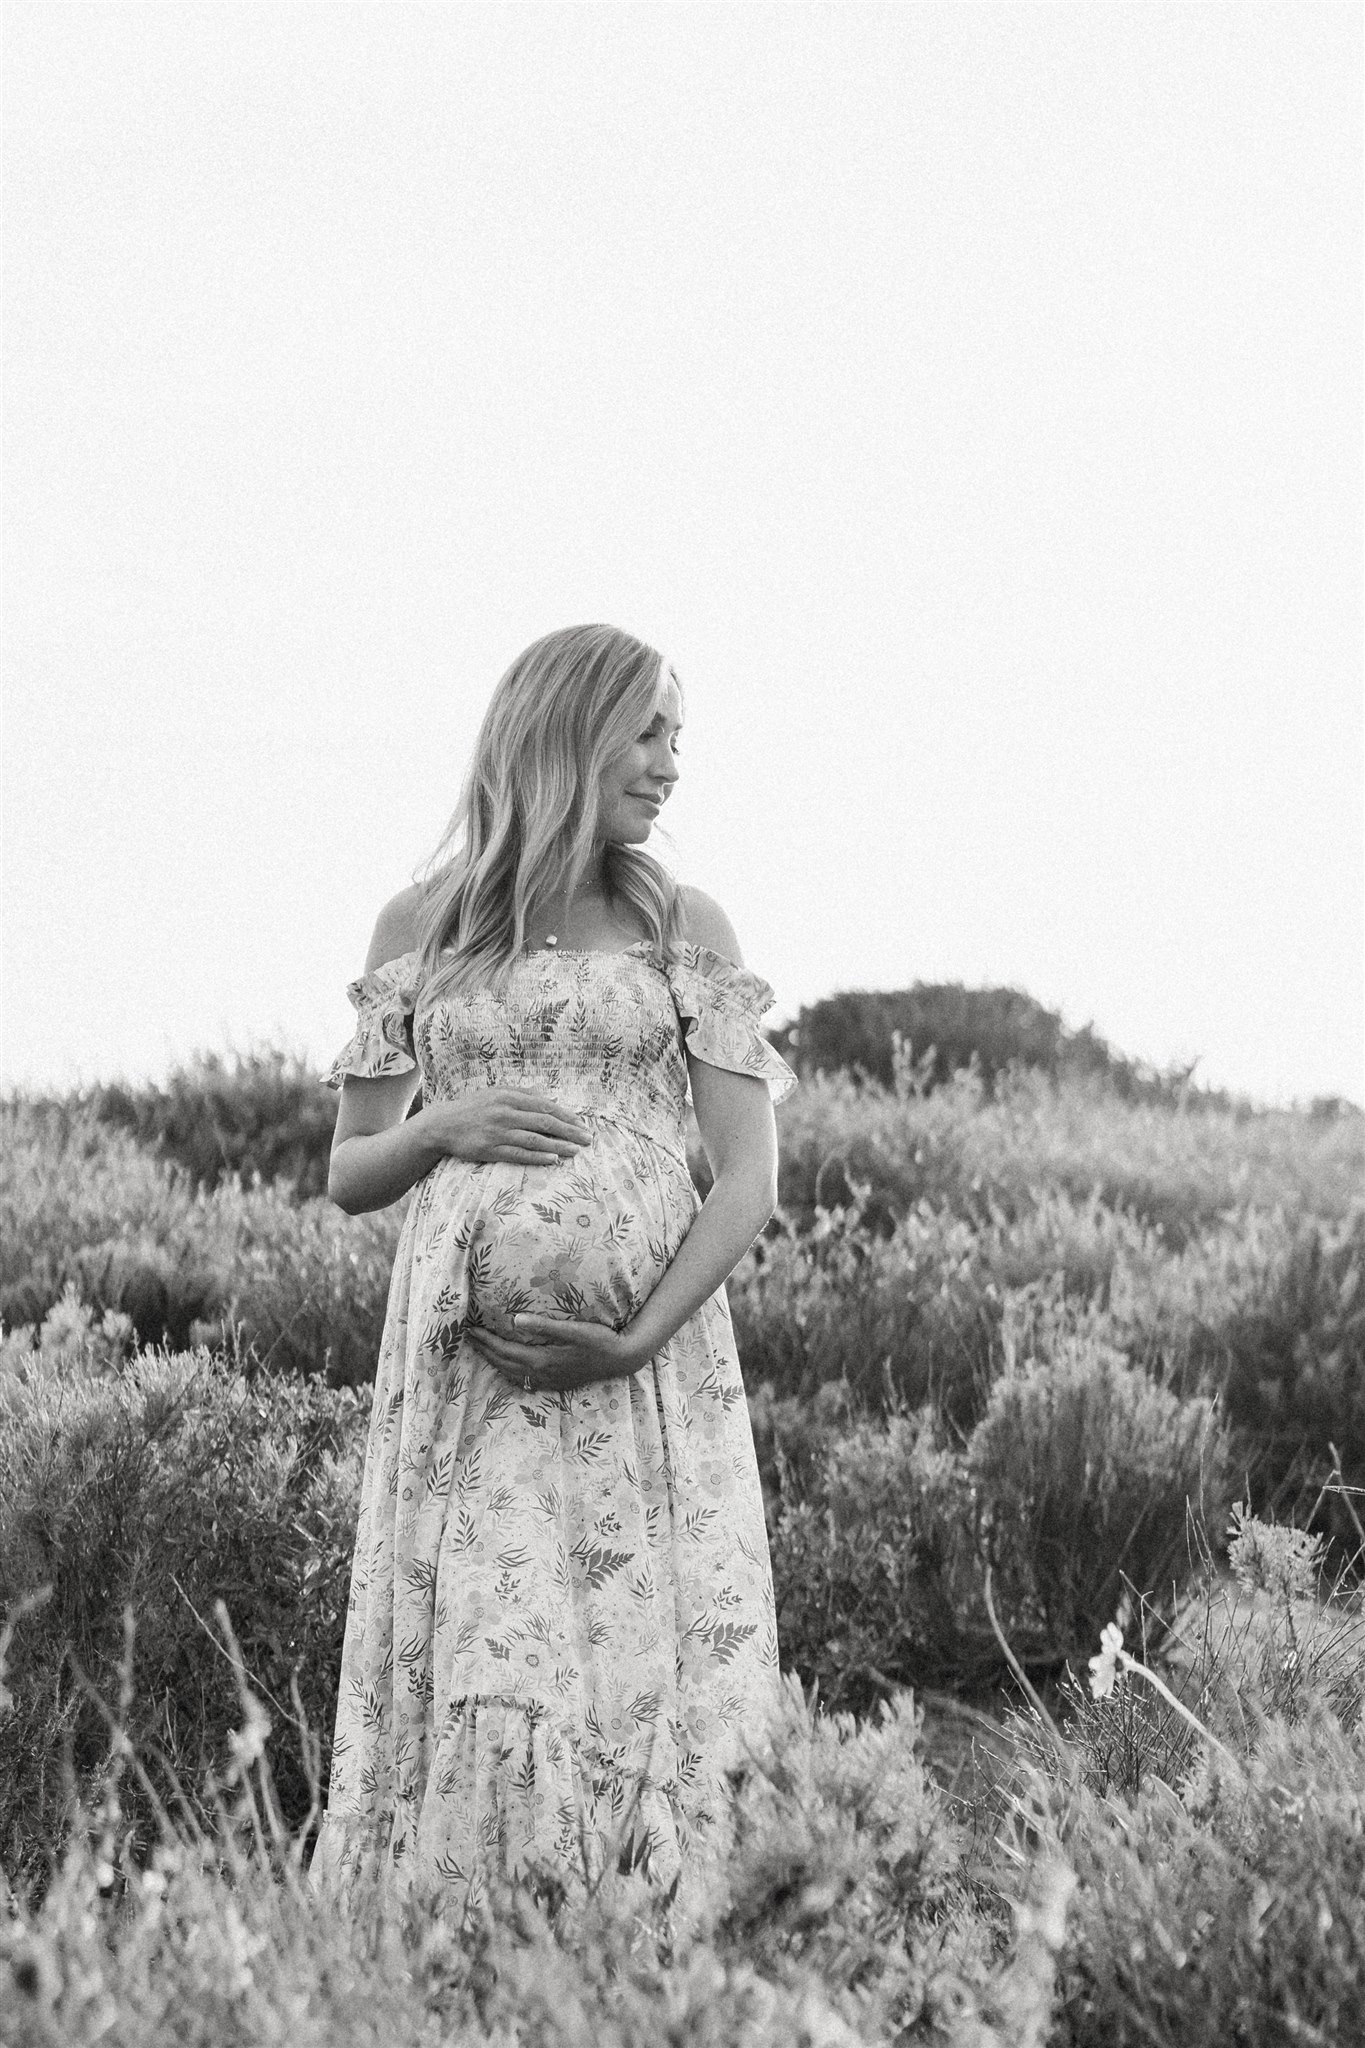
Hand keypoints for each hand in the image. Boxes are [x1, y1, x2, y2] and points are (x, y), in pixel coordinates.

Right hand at [422, 1090, 591, 1167]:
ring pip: (535, 1139)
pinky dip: (537, 1157)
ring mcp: (497, 1132)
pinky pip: (518, 1154)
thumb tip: (552, 1097)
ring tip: (576, 1151)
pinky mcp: (489, 1149)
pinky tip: (553, 1160)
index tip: (583, 1124)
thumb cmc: (474, 1108)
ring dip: (558, 1146)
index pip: (545, 1106)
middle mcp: (505, 1112)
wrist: (443, 1124)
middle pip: (545, 1122)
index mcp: (509, 1096)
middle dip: (569, 1131)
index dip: (567, 1116)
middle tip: (588, 1140)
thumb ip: (524, 1094)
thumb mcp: (497, 1093)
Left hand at [467, 1313, 644, 1394]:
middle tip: (469, 1338)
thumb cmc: (599, 1340)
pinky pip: (525, 1381)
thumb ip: (542, 1325)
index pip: (505, 1350)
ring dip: (495, 1363)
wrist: (621, 1360)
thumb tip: (514, 1319)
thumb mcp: (573, 1330)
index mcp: (541, 1359)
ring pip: (513, 1375)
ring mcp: (549, 1381)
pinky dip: (511, 1373)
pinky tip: (510, 1369)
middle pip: (504, 1364)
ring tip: (483, 1351)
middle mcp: (541, 1374)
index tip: (470, 1330)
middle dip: (485, 1351)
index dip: (486, 1341)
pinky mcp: (557, 1383)